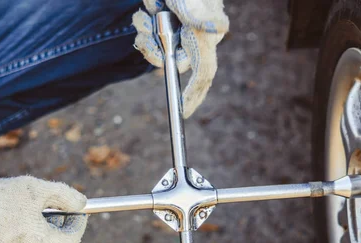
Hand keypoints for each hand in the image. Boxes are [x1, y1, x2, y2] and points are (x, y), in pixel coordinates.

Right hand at [0, 176, 87, 242]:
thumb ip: (64, 195)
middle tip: (55, 203)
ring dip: (43, 225)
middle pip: (57, 241)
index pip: (72, 239)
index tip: (79, 210)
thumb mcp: (36, 189)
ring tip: (29, 207)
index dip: (78, 222)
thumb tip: (82, 203)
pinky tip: (16, 217)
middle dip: (59, 221)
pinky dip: (29, 232)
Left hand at [133, 0, 228, 117]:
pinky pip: (148, 36)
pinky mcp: (165, 26)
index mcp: (205, 38)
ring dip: (145, 33)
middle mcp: (193, 39)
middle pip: (171, 63)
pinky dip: (142, 24)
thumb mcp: (191, 2)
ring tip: (145, 11)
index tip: (184, 112)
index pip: (203, 74)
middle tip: (143, 37)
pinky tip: (146, 7)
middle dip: (153, 52)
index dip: (195, 95)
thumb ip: (200, 17)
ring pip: (157, 50)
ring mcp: (178, 33)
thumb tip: (219, 28)